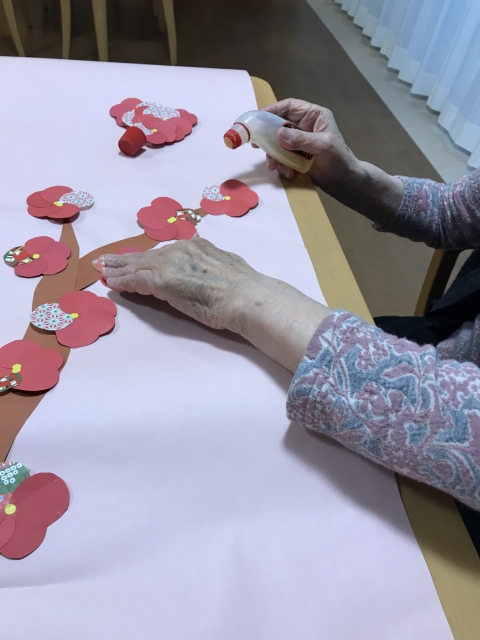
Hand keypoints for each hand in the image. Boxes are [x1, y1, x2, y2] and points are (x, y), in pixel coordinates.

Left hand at [103, 237, 328, 371]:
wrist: (245, 297)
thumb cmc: (245, 288)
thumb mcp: (228, 266)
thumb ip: (214, 263)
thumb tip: (212, 266)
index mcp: (198, 246)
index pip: (166, 252)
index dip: (149, 257)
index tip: (137, 259)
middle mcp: (181, 250)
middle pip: (148, 256)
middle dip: (127, 260)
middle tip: (109, 261)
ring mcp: (170, 264)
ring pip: (138, 266)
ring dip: (119, 269)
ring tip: (104, 270)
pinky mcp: (162, 281)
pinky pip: (136, 280)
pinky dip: (122, 282)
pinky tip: (111, 283)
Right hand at [259, 98, 403, 226]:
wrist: (344, 182)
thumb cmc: (340, 160)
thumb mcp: (323, 145)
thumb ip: (301, 139)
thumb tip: (279, 134)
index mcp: (314, 116)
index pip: (290, 106)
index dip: (273, 110)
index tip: (258, 119)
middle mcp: (305, 126)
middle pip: (280, 124)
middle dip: (269, 137)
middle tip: (257, 145)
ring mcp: (300, 142)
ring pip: (278, 142)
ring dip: (274, 155)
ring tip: (275, 167)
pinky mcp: (297, 156)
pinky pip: (282, 156)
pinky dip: (281, 164)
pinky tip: (287, 173)